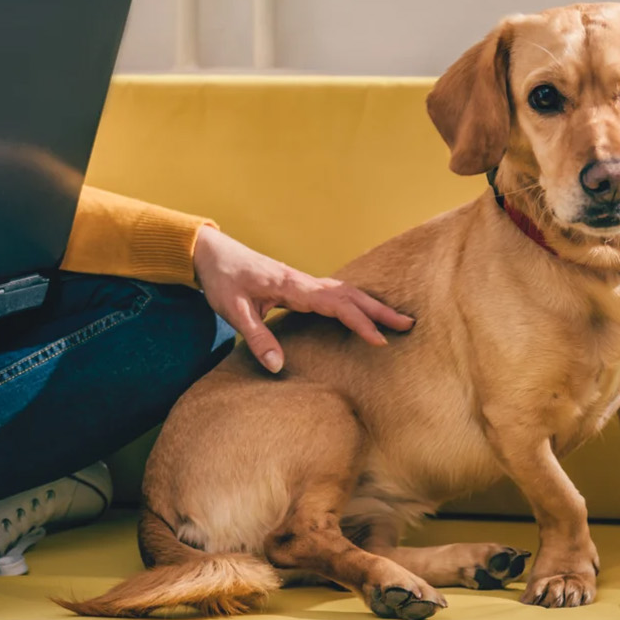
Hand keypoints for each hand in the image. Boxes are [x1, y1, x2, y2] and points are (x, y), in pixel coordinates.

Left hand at [192, 225, 415, 374]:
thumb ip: (256, 338)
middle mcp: (302, 281)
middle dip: (379, 310)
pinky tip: (363, 310)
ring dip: (371, 305)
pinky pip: (333, 293)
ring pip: (344, 291)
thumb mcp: (234, 311)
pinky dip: (354, 301)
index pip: (334, 304)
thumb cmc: (222, 279)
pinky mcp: (298, 286)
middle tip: (408, 325)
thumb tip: (277, 366)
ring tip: (396, 319)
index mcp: (292, 286)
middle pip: (349, 294)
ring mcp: (302, 282)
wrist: (211, 253)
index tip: (378, 340)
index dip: (358, 322)